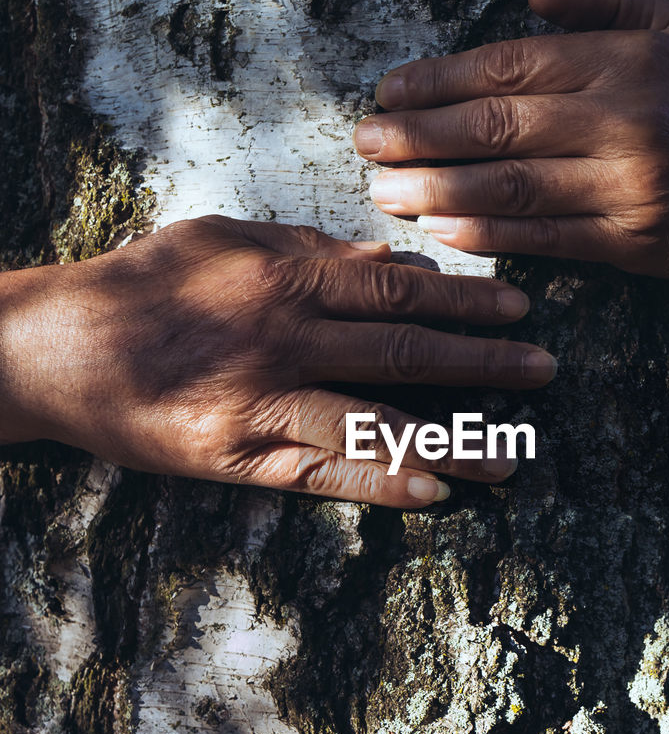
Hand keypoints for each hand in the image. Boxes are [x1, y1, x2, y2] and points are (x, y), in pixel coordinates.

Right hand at [0, 216, 555, 506]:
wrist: (57, 348)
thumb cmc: (144, 284)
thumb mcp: (224, 240)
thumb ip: (310, 248)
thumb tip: (392, 256)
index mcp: (284, 276)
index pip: (397, 287)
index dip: (465, 297)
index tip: (519, 306)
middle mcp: (283, 337)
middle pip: (404, 349)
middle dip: (484, 361)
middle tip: (545, 371)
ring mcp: (261, 401)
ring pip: (375, 419)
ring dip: (451, 438)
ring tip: (512, 453)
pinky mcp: (235, 456)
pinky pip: (319, 472)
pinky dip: (379, 481)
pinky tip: (432, 493)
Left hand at [354, 0, 668, 412]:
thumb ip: (611, 0)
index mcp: (624, 60)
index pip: (510, 64)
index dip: (440, 80)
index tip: (389, 92)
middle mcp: (623, 117)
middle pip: (498, 125)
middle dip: (420, 135)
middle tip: (364, 143)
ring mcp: (628, 181)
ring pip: (514, 184)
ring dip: (438, 189)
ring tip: (384, 191)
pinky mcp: (633, 238)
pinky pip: (546, 236)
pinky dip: (489, 232)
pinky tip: (442, 227)